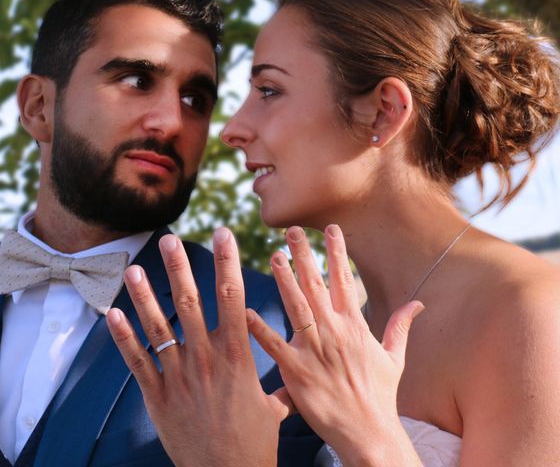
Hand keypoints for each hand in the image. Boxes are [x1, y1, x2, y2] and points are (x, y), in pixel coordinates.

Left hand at [107, 228, 291, 466]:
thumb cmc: (253, 444)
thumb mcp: (274, 410)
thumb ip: (281, 386)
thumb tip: (296, 375)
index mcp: (237, 357)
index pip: (233, 298)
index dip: (228, 263)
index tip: (224, 235)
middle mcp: (206, 359)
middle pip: (192, 303)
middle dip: (180, 268)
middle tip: (171, 240)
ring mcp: (178, 376)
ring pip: (158, 327)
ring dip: (145, 295)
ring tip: (134, 268)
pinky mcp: (157, 396)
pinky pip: (137, 360)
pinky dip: (123, 336)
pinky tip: (113, 313)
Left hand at [246, 225, 423, 464]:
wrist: (368, 432)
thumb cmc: (380, 396)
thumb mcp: (394, 357)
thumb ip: (401, 326)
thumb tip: (417, 303)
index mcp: (355, 326)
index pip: (344, 280)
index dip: (336, 252)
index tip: (330, 229)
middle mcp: (334, 332)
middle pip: (316, 285)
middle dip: (304, 255)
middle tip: (291, 230)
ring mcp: (314, 350)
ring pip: (295, 306)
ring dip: (283, 279)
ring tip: (273, 255)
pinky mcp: (296, 371)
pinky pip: (274, 345)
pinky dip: (259, 328)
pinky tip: (244, 311)